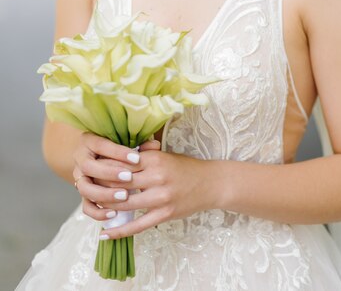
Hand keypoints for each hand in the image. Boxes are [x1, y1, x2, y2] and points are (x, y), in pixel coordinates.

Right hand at [73, 132, 159, 222]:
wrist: (100, 158)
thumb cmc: (118, 149)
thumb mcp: (127, 144)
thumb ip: (139, 145)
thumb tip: (155, 145)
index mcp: (90, 141)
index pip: (102, 145)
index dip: (119, 153)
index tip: (136, 158)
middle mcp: (81, 159)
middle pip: (89, 166)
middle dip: (110, 173)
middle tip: (129, 178)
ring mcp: (80, 178)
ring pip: (85, 188)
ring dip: (104, 193)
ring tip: (124, 196)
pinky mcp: (84, 196)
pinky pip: (86, 207)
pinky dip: (98, 212)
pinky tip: (114, 213)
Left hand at [94, 149, 215, 239]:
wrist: (210, 183)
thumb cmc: (185, 167)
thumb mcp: (165, 155)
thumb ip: (144, 154)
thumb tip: (121, 151)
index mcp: (154, 159)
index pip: (121, 162)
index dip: (104, 166)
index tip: (91, 169)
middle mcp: (156, 177)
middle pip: (120, 183)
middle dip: (100, 186)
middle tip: (86, 188)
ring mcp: (160, 197)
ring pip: (125, 204)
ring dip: (106, 207)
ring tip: (93, 208)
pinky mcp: (165, 214)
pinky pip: (138, 225)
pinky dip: (119, 231)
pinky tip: (105, 233)